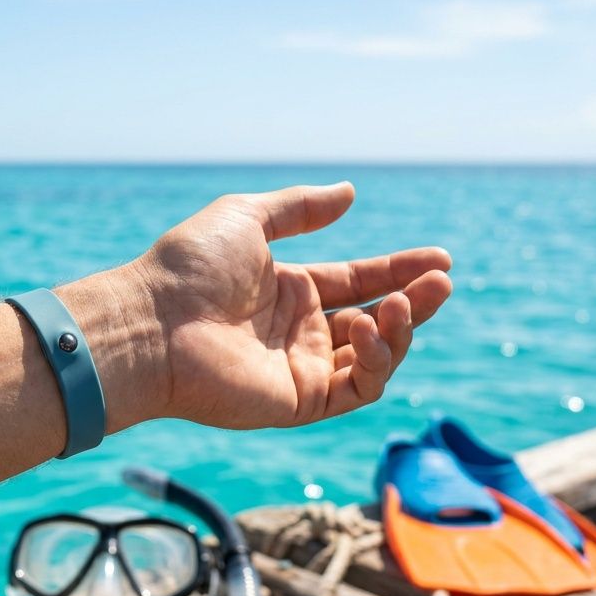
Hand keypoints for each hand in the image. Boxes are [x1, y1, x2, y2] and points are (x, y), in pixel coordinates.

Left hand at [131, 182, 451, 428]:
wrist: (152, 323)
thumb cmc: (188, 268)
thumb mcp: (246, 219)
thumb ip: (298, 209)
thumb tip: (349, 192)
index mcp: (288, 290)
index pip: (358, 282)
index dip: (398, 271)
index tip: (439, 260)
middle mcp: (298, 331)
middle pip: (375, 320)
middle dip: (413, 301)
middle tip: (442, 282)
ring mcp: (300, 369)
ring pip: (374, 357)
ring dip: (400, 330)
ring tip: (402, 304)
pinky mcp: (298, 403)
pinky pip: (356, 389)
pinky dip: (376, 362)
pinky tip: (370, 328)